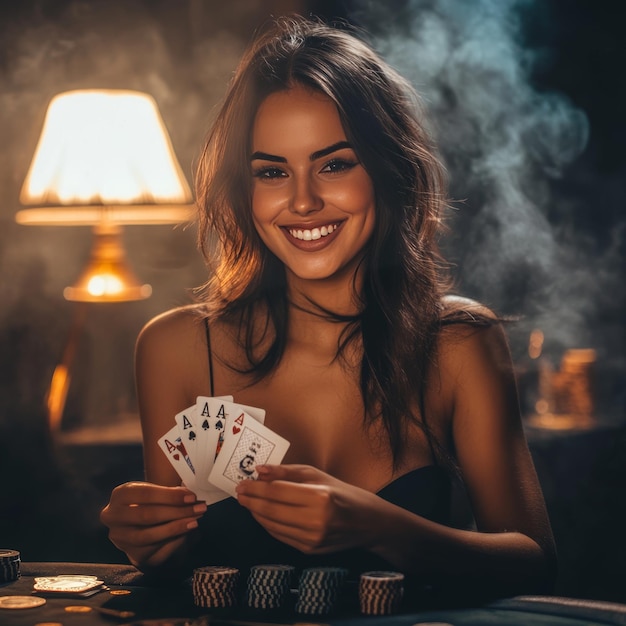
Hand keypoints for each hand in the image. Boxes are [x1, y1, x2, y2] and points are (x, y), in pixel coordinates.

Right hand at [100, 481, 206, 569]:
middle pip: (146, 516)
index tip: (191, 497)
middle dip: (176, 512)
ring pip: (148, 536)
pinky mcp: (133, 556)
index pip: (144, 494)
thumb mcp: (158, 491)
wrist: (147, 524)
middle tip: (199, 509)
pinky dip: (173, 543)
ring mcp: (120, 539)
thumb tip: (190, 495)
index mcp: (120, 495)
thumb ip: (171, 492)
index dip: (169, 496)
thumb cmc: (156, 502)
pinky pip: (155, 553)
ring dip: (175, 529)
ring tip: (195, 522)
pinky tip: (186, 535)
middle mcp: (113, 517)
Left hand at [235, 464, 379, 554]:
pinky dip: (267, 525)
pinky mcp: (309, 550)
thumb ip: (286, 473)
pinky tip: (262, 515)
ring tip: (247, 502)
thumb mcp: (317, 475)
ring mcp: (312, 538)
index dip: (256, 487)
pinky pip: (280, 536)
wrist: (367, 523)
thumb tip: (259, 470)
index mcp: (319, 497)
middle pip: (271, 510)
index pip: (278, 492)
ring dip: (256, 513)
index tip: (242, 482)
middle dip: (251, 501)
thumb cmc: (342, 492)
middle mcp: (315, 520)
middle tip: (240, 493)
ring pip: (273, 525)